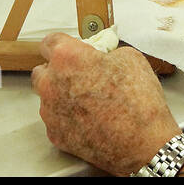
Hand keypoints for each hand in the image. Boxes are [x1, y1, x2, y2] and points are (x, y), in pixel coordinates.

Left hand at [31, 32, 181, 175]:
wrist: (142, 142)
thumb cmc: (137, 101)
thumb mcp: (130, 58)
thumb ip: (106, 53)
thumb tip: (102, 58)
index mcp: (67, 58)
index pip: (49, 42)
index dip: (62, 43)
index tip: (69, 46)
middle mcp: (51, 84)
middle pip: (42, 70)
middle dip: (58, 70)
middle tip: (81, 74)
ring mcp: (50, 112)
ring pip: (48, 97)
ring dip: (62, 94)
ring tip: (90, 100)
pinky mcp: (55, 135)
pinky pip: (56, 119)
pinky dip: (68, 117)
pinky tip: (90, 118)